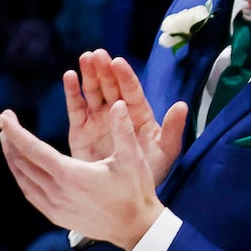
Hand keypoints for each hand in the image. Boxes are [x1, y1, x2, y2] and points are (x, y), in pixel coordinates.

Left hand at [0, 101, 164, 249]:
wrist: (134, 229)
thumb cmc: (135, 191)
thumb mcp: (132, 158)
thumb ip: (123, 129)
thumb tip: (118, 103)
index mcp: (70, 174)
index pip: (33, 149)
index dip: (16, 132)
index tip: (2, 117)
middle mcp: (56, 191)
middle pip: (23, 162)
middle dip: (11, 140)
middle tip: (4, 122)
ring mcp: (53, 206)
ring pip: (23, 179)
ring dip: (13, 158)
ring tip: (8, 141)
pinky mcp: (55, 216)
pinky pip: (30, 193)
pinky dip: (22, 177)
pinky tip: (21, 168)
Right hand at [62, 49, 186, 183]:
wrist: (123, 195)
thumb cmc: (149, 174)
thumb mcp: (165, 152)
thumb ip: (173, 129)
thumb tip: (181, 105)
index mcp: (138, 115)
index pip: (131, 91)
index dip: (124, 77)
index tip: (117, 63)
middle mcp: (117, 113)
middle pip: (110, 86)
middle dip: (104, 70)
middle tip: (97, 54)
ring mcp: (98, 121)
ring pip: (93, 92)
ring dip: (88, 75)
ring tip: (84, 58)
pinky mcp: (80, 131)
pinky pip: (76, 109)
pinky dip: (72, 93)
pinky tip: (69, 77)